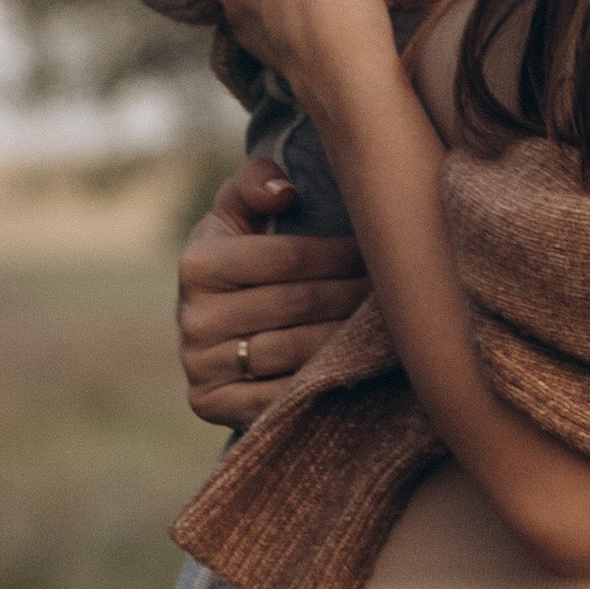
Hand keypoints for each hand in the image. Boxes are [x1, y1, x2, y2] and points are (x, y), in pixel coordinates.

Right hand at [177, 156, 368, 428]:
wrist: (206, 324)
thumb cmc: (236, 256)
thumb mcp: (235, 212)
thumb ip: (255, 183)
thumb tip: (285, 192)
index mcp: (198, 263)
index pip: (286, 258)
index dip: (338, 255)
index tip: (376, 252)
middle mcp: (193, 317)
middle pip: (297, 305)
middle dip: (351, 294)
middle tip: (395, 289)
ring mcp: (200, 366)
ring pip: (294, 352)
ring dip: (346, 338)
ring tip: (385, 326)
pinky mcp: (210, 405)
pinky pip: (279, 399)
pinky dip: (319, 384)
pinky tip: (354, 366)